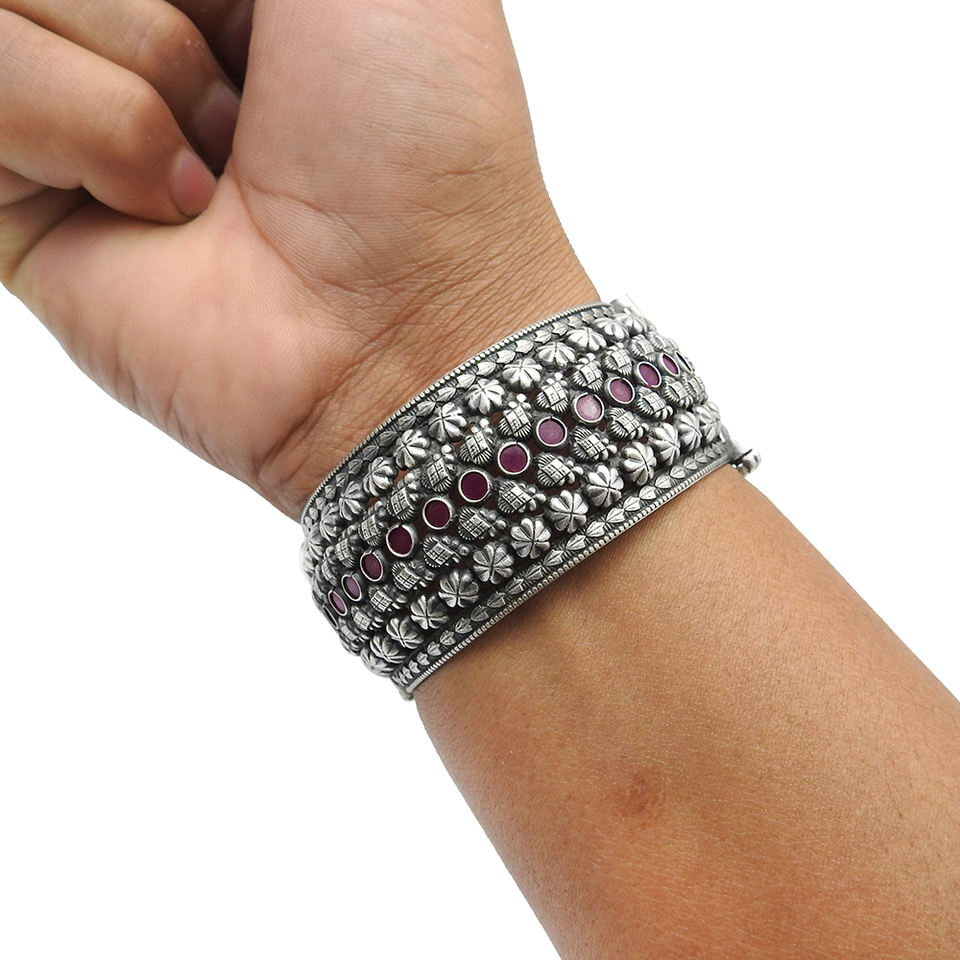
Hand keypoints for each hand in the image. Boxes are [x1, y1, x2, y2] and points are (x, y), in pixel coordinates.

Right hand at [0, 0, 593, 516]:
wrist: (401, 322)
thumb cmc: (420, 139)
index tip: (249, 18)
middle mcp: (141, 43)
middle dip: (159, 14)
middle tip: (245, 110)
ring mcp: (76, 121)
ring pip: (2, 5)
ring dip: (138, 65)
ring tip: (215, 172)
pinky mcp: (19, 207)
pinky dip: (79, 125)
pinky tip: (164, 207)